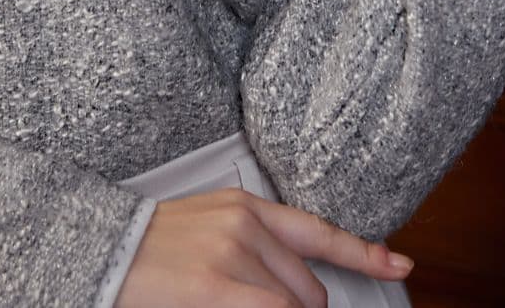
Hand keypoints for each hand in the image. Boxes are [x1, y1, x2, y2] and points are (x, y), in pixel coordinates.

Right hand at [114, 187, 413, 307]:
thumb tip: (295, 290)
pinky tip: (241, 303)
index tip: (401, 264)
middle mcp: (246, 225)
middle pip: (308, 292)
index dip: (365, 252)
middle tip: (251, 302)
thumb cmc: (154, 247)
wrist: (104, 250)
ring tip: (224, 297)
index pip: (317, 231)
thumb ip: (256, 249)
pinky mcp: (218, 286)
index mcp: (245, 207)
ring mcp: (233, 255)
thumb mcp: (211, 228)